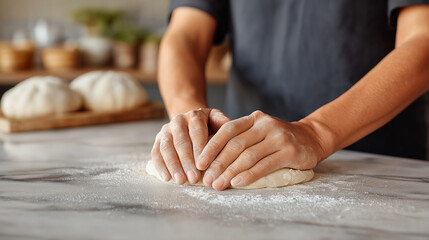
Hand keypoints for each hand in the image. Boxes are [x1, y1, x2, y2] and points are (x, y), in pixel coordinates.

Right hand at [151, 108, 229, 184]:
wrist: (190, 122)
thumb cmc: (208, 126)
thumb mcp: (216, 120)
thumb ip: (222, 121)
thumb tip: (229, 123)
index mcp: (195, 116)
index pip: (197, 132)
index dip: (199, 149)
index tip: (204, 165)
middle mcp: (178, 121)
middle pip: (181, 142)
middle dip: (187, 161)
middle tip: (194, 178)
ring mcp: (166, 130)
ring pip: (166, 148)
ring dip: (173, 166)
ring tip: (181, 181)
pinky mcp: (158, 140)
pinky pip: (156, 153)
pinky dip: (160, 166)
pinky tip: (166, 178)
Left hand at [196, 110, 326, 190]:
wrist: (312, 138)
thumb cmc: (278, 140)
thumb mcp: (259, 133)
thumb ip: (240, 140)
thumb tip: (211, 161)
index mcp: (254, 119)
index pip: (227, 131)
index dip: (211, 147)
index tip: (199, 163)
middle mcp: (265, 124)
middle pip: (235, 145)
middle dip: (218, 164)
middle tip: (206, 180)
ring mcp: (279, 137)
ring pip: (248, 156)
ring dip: (230, 172)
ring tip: (218, 185)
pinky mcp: (290, 151)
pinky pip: (264, 165)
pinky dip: (249, 175)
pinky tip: (237, 183)